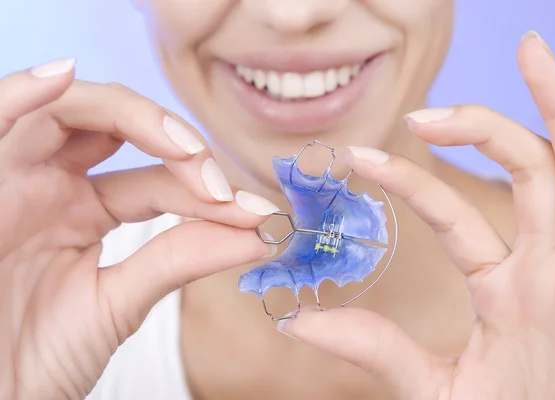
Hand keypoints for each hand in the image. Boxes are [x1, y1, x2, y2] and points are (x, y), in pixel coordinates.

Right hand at [0, 60, 273, 398]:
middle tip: (216, 182)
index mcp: (82, 213)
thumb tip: (262, 232)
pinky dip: (24, 91)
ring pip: (69, 111)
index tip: (258, 217)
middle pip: (117, 127)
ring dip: (130, 115)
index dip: (207, 192)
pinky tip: (62, 78)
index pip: (157, 181)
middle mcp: (51, 187)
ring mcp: (15, 180)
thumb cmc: (36, 360)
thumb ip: (180, 258)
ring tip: (183, 147)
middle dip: (175, 143)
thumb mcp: (118, 301)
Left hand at [277, 33, 554, 398]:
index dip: (411, 180)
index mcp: (510, 287)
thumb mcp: (434, 386)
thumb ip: (375, 348)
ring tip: (532, 49)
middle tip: (425, 106)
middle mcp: (549, 268)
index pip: (456, 214)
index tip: (359, 157)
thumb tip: (296, 319)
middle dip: (485, 125)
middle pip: (525, 171)